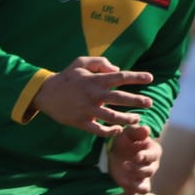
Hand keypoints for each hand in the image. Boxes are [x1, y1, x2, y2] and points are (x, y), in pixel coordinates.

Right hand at [34, 57, 155, 135]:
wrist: (43, 93)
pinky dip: (110, 132)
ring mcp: (87, 109)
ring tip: (137, 119)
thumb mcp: (81, 63)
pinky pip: (98, 130)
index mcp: (95, 80)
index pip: (121, 77)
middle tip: (150, 103)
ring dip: (127, 118)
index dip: (137, 77)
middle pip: (121, 98)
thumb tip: (118, 69)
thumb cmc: (66, 77)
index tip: (150, 77)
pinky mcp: (81, 122)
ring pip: (112, 117)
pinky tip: (118, 130)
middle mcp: (93, 95)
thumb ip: (100, 62)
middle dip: (138, 101)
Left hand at [108, 124, 159, 194]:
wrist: (117, 151)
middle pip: (149, 172)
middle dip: (138, 170)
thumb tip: (146, 129)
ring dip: (137, 186)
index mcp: (152, 153)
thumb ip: (137, 131)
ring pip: (145, 188)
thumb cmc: (127, 140)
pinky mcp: (131, 187)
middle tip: (125, 164)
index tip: (137, 156)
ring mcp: (141, 179)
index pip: (153, 156)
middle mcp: (151, 167)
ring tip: (125, 182)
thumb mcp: (129, 133)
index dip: (146, 157)